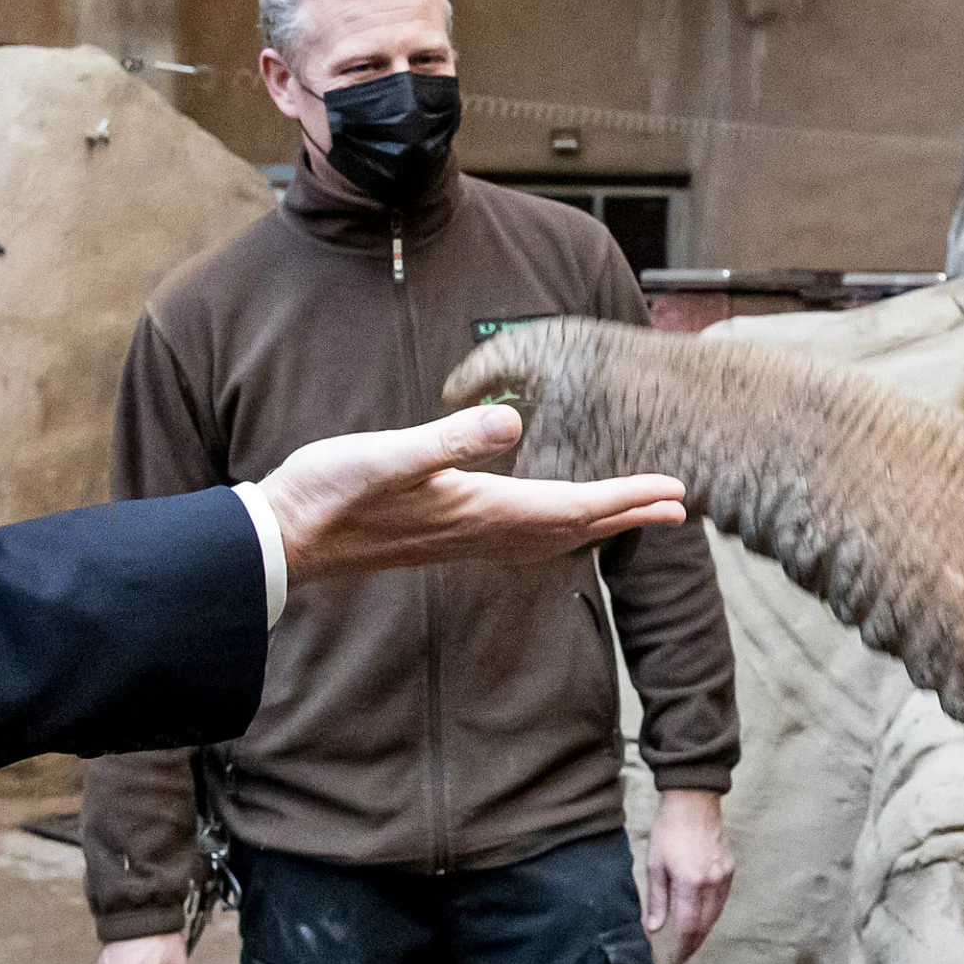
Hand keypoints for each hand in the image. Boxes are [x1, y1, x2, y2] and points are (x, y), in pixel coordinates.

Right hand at [260, 404, 682, 587]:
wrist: (284, 541)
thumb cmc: (329, 493)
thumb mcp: (388, 455)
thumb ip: (448, 440)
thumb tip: (510, 422)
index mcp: (479, 509)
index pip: (572, 507)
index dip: (626, 498)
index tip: (674, 492)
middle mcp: (479, 531)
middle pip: (573, 528)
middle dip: (627, 516)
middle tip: (679, 507)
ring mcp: (462, 538)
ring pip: (549, 537)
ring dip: (596, 525)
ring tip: (633, 514)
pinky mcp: (444, 535)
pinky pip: (521, 536)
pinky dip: (555, 528)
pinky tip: (552, 521)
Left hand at [640, 789, 732, 963]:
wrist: (694, 802)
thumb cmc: (669, 830)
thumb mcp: (655, 864)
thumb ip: (656, 899)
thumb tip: (654, 927)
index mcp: (690, 882)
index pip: (687, 925)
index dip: (681, 946)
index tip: (674, 960)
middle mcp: (711, 883)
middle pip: (704, 924)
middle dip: (693, 944)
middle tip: (682, 958)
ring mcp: (724, 876)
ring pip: (715, 914)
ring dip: (704, 931)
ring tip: (691, 943)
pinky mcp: (729, 869)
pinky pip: (722, 900)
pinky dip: (712, 914)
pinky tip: (703, 919)